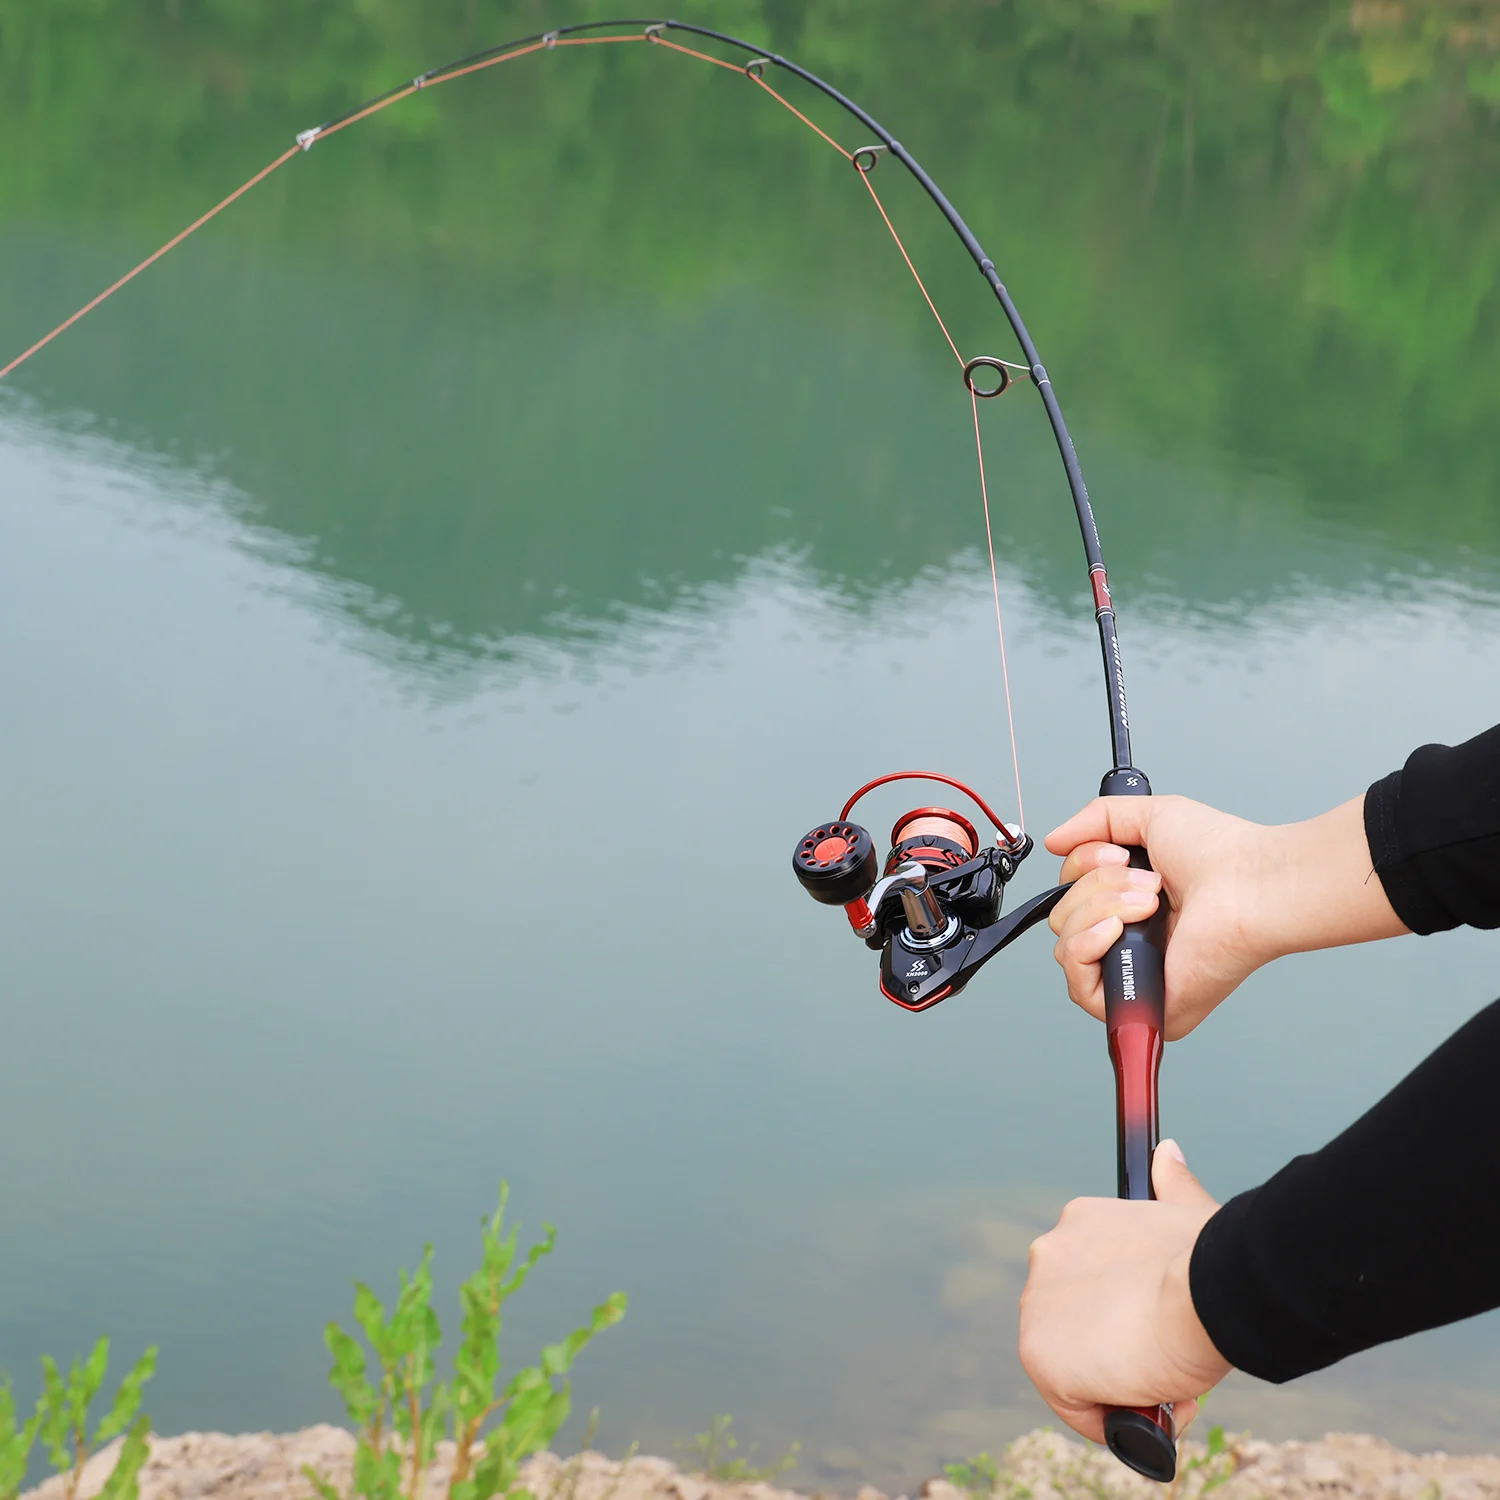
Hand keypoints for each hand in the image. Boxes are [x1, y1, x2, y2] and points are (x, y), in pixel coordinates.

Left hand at [1018, 1141, 1230, 1443]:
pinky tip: (1152, 1400)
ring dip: (1121, 1383)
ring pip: (1077, 1368)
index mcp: (1077, 1225)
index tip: (1166, 1327)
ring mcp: (1036, 1306)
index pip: (1092, 1285)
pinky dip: (1112, 1418)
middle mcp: (1046, 1257)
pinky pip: (1074, 1406)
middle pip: (1081, 1327)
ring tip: (1167, 1378)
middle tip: (1171, 1358)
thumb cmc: (1208, 1258)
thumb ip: (1172, 1183)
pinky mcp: (1038, 1356)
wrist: (1203, 1293)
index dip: (1132, 1316)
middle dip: (1124, 1351)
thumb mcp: (1187, 1210)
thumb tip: (1168, 1151)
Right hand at [1045, 792, 1405, 1039]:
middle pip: (1062, 921)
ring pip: (1066, 946)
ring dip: (1100, 909)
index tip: (1118, 854)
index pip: (1071, 898)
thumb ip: (1094, 820)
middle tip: (1146, 882)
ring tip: (1150, 902)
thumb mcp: (1148, 817)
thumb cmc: (1221, 855)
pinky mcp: (1139, 1006)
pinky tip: (1118, 928)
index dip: (1080, 871)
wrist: (1251, 885)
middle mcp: (1131, 945)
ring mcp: (1133, 978)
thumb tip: (1053, 842)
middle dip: (1094, 888)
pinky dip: (1088, 946)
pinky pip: (1078, 985)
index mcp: (1132, 908)